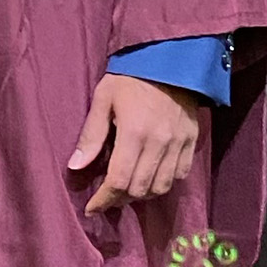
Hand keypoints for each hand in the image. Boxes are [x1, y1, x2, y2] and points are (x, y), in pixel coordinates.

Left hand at [68, 73, 203, 214]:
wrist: (170, 59)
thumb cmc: (130, 77)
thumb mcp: (103, 99)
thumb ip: (91, 135)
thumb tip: (75, 167)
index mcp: (134, 132)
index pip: (119, 181)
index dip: (104, 199)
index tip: (92, 207)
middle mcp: (159, 143)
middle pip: (140, 189)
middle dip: (120, 199)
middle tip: (108, 196)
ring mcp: (178, 143)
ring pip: (161, 187)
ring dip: (142, 194)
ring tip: (128, 189)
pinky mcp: (191, 141)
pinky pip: (180, 175)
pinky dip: (164, 183)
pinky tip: (151, 176)